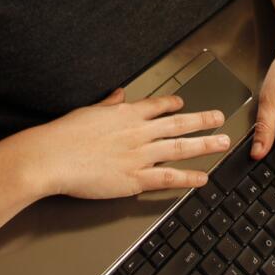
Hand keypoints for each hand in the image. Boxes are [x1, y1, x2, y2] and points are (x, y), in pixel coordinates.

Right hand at [20, 88, 229, 199]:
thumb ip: (107, 105)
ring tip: (222, 142)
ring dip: (204, 145)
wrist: (52, 156)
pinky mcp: (135, 178)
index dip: (173, 105)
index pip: (156, 106)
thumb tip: (117, 95)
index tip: (183, 104)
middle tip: (220, 118)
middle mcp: (138, 132)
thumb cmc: (63, 135)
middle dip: (202, 120)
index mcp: (125, 114)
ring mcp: (140, 155)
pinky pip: (169, 178)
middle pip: (178, 124)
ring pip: (180, 147)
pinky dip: (188, 178)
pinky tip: (202, 178)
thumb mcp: (87, 111)